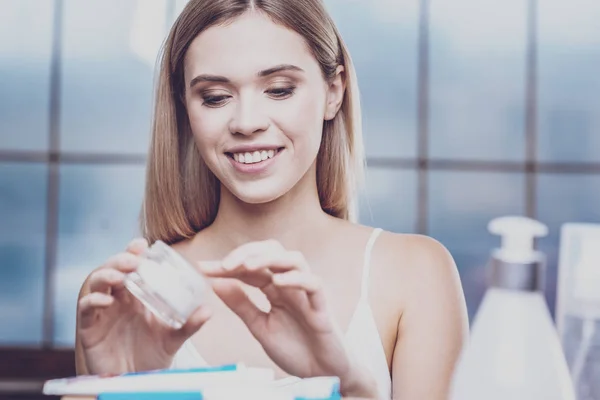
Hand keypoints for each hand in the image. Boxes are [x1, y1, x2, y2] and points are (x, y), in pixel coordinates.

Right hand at [76, 239, 211, 374]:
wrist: (136, 381)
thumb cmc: (152, 355)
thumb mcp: (174, 338)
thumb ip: (189, 324)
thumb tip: (208, 311)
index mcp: (136, 294)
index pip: (132, 266)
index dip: (134, 252)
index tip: (142, 244)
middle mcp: (118, 298)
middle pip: (113, 269)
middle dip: (120, 260)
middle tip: (133, 259)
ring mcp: (103, 312)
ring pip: (96, 283)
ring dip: (107, 275)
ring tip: (120, 277)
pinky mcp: (90, 328)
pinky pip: (86, 309)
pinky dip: (93, 301)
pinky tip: (105, 301)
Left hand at [199, 240, 377, 397]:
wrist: (322, 374)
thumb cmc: (296, 348)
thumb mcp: (260, 327)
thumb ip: (242, 305)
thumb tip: (217, 283)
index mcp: (274, 289)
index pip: (250, 267)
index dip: (227, 265)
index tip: (203, 267)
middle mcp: (290, 285)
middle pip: (272, 252)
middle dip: (247, 252)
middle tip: (224, 264)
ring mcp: (307, 293)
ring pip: (294, 259)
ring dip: (270, 259)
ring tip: (248, 266)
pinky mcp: (322, 306)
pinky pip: (314, 284)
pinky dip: (297, 278)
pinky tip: (278, 282)